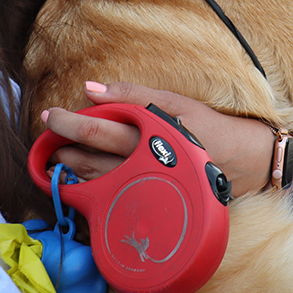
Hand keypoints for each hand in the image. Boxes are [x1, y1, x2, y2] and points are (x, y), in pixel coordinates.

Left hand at [39, 81, 276, 197]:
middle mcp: (141, 166)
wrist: (243, 163)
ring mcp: (143, 188)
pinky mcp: (148, 204)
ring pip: (95, 182)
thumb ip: (131, 95)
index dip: (67, 123)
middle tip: (48, 142)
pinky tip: (82, 182)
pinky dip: (90, 190)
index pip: (95, 129)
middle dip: (62, 149)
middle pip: (88, 159)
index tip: (50, 117)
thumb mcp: (173, 103)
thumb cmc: (207, 127)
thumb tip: (89, 88)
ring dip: (71, 171)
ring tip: (59, 159)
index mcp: (146, 136)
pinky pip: (111, 199)